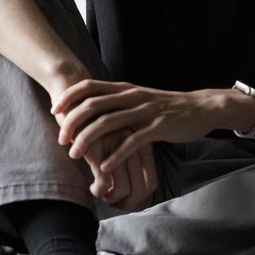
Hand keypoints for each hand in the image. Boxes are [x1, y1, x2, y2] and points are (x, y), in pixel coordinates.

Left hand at [50, 80, 216, 174]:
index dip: (69, 97)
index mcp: (124, 88)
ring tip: (76, 155)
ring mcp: (145, 111)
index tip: (55, 111)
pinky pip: (132, 142)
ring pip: (108, 123)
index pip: (90, 87)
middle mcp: (132, 97)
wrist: (200, 108)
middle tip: (61, 139)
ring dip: (88, 140)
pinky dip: (115, 154)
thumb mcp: (138, 98)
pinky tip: (105, 167)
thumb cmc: (165, 106)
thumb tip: (90, 110)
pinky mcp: (158, 127)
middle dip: (73, 122)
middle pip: (93, 105)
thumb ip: (117, 102)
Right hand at [50, 100, 156, 210]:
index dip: (141, 195)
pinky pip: (104, 181)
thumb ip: (126, 146)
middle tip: (115, 204)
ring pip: (123, 188)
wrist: (72, 87)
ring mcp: (116, 145)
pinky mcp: (98, 149)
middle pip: (140, 189)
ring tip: (103, 198)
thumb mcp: (116, 128)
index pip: (151, 180)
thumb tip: (130, 180)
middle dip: (127, 201)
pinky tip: (92, 189)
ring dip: (112, 198)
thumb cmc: (94, 112)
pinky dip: (99, 190)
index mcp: (141, 137)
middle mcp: (132, 141)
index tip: (128, 200)